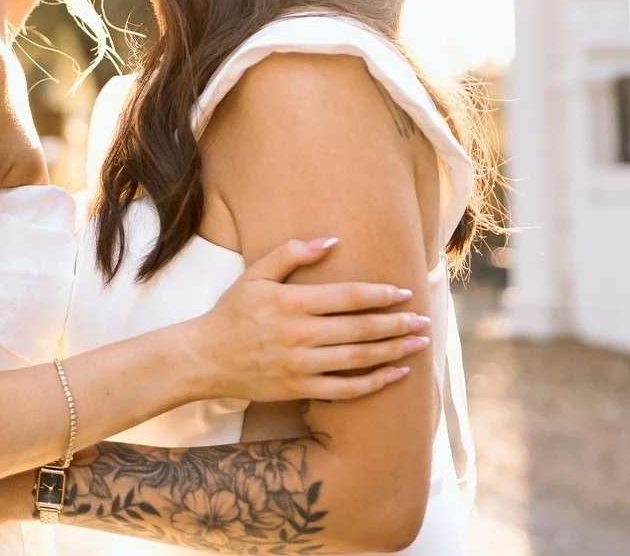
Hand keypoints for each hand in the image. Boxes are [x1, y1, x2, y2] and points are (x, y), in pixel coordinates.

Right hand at [183, 237, 430, 401]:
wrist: (205, 357)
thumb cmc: (232, 311)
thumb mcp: (255, 274)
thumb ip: (291, 253)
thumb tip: (331, 240)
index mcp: (290, 302)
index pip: (346, 296)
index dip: (379, 294)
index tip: (404, 291)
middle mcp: (299, 334)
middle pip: (360, 328)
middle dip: (397, 323)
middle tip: (424, 320)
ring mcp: (301, 365)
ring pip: (359, 358)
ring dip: (394, 351)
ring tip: (419, 344)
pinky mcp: (301, 388)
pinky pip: (346, 389)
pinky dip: (374, 383)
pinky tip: (395, 374)